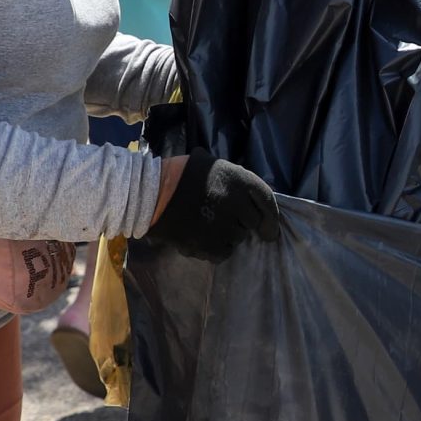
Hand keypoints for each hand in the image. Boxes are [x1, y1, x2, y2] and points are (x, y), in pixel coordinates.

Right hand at [144, 156, 279, 259]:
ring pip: (238, 238)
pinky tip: (203, 238)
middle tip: (222, 218)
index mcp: (238, 178)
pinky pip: (223, 253)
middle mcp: (234, 201)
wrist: (150, 193)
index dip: (271, 218)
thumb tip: (257, 206)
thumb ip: (237, 183)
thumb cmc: (183, 175)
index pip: (266, 201)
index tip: (269, 231)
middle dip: (241, 222)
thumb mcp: (215, 167)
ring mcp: (222, 224)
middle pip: (251, 222)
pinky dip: (216, 249)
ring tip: (208, 225)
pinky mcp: (207, 243)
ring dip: (228, 235)